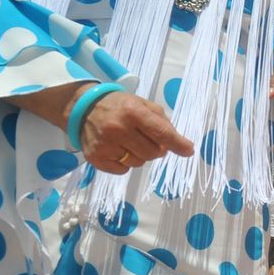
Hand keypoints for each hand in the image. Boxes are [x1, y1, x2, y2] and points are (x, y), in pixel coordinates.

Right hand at [78, 91, 194, 174]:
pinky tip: (117, 149)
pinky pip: (123, 170)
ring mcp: (105, 145)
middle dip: (156, 149)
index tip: (189, 150)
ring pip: (138, 163)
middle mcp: (117, 129)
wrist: (84, 108)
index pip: (161, 133)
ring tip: (129, 142)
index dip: (178, 144)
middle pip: (153, 153)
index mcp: (132, 112)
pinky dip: (125, 163)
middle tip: (147, 140)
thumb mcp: (143, 104)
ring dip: (140, 155)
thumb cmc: (120, 106)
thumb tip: (178, 143)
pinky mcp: (95, 158)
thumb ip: (162, 122)